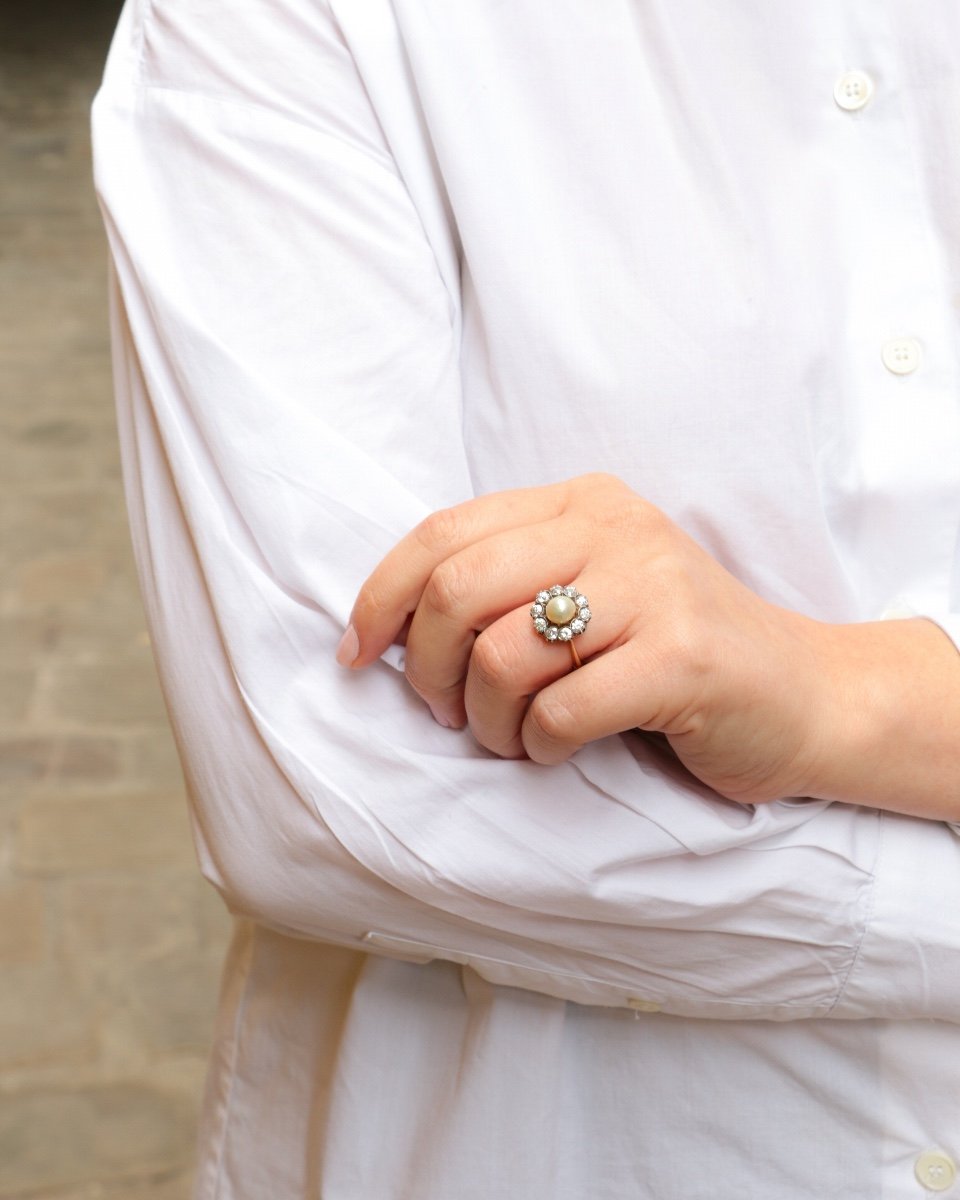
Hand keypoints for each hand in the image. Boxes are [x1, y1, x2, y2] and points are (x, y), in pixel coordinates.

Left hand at [339, 473, 848, 803]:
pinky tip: (560, 749)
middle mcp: (616, 528)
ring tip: (514, 738)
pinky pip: (559, 712)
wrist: (804, 695)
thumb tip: (390, 627)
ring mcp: (655, 587)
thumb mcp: (592, 590)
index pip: (442, 531)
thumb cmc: (673, 654)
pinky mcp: (682, 656)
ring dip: (486, 720)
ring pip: (501, 656)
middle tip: (445, 713)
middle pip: (458, 589)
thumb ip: (509, 585)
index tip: (359, 656)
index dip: (380, 597)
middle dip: (426, 669)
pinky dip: (540, 747)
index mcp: (581, 502)